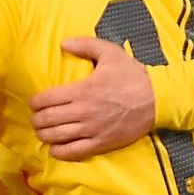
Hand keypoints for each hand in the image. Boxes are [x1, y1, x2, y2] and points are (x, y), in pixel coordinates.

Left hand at [31, 37, 154, 159]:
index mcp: (82, 90)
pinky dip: (60, 152)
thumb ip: (85, 45)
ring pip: (57, 137)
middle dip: (36, 119)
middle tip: (36, 118)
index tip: (34, 102)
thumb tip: (63, 43)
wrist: (159, 99)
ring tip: (42, 132)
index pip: (46, 99)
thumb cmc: (133, 75)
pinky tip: (55, 148)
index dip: (35, 102)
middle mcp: (83, 112)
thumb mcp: (110, 53)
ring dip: (44, 135)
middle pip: (48, 120)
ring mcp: (92, 130)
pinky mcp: (102, 143)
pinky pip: (74, 152)